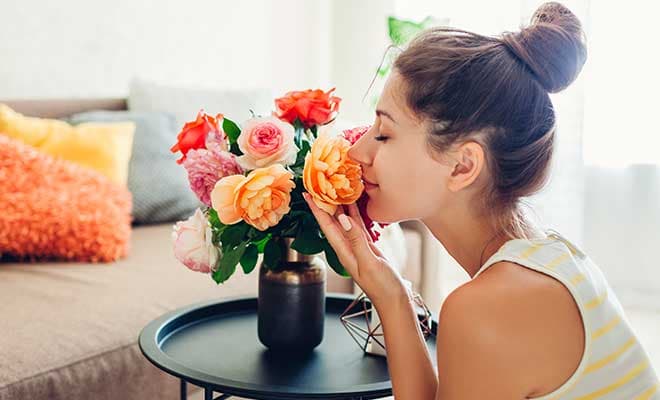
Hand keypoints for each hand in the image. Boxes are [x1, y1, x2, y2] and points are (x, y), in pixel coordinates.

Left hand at [303, 192, 408, 308]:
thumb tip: (342, 218)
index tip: (307, 194)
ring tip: (335, 188)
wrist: (395, 300)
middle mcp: (347, 247)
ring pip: (344, 221)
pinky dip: (354, 213)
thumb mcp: (369, 262)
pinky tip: (354, 204)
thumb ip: (356, 240)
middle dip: (324, 203)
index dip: (316, 210)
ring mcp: (357, 247)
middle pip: (332, 221)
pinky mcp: (367, 247)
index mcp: (343, 251)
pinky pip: (357, 226)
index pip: (326, 226)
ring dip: (339, 205)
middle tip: (319, 184)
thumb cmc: (382, 287)